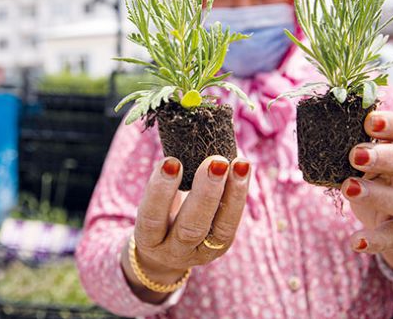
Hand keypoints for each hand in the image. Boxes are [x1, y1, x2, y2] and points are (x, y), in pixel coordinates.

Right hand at [121, 155, 250, 301]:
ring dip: (232, 193)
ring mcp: (201, 253)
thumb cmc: (156, 215)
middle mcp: (174, 251)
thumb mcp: (151, 203)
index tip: (171, 161)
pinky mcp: (220, 247)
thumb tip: (186, 138)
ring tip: (239, 164)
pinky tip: (243, 169)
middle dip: (205, 194)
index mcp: (149, 239)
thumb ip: (164, 180)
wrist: (164, 250)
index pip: (153, 218)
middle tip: (215, 162)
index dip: (161, 191)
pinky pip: (232, 222)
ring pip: (220, 229)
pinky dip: (239, 194)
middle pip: (190, 228)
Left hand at [341, 111, 392, 271]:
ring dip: (379, 195)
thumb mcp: (374, 147)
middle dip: (390, 158)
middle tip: (356, 155)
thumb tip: (324, 119)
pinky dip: (376, 241)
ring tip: (348, 188)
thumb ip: (359, 136)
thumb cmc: (380, 165)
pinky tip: (355, 242)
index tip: (369, 122)